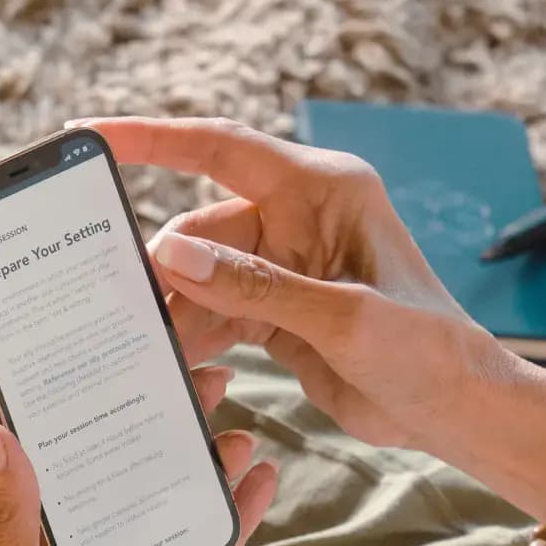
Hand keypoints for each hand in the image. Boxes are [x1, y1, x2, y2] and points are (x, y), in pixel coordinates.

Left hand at [0, 366, 276, 545]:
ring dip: (196, 469)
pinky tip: (254, 489)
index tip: (126, 356)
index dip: (87, 404)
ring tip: (238, 423)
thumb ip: (10, 521)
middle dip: (157, 423)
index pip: (50, 456)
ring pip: (159, 511)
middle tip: (203, 372)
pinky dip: (224, 528)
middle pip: (114, 472)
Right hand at [77, 116, 504, 449]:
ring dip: (176, 310)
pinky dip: (194, 334)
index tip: (91, 136)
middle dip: (162, 266)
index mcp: (323, 188)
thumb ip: (255, 286)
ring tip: (141, 345)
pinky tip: (172, 363)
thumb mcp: (341, 316)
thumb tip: (172, 254)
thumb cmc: (424, 350)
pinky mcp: (276, 308)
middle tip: (116, 304)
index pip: (221, 149)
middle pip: (201, 227)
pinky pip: (215, 309)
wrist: (453, 409)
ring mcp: (284, 264)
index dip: (152, 139)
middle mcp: (299, 216)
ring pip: (201, 274)